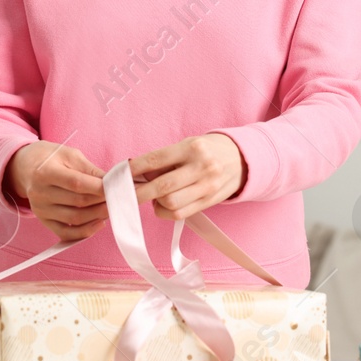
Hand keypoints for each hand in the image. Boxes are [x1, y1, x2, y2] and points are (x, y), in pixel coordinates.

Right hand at [6, 140, 109, 241]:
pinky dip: (85, 232)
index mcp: (45, 172)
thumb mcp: (70, 155)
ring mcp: (40, 209)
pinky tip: (98, 223)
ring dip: (98, 216)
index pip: (76, 183)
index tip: (117, 187)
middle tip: (119, 198)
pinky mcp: (43, 220)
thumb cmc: (51, 158)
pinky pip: (66, 233)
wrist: (26, 166)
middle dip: (102, 201)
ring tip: (111, 208)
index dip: (99, 187)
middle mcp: (40, 193)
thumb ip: (90, 170)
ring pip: (75, 219)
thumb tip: (112, 182)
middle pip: (78, 203)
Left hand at [130, 133, 246, 221]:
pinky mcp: (209, 202)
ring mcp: (207, 187)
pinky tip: (164, 203)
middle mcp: (201, 167)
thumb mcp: (187, 146)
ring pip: (170, 203)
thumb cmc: (205, 151)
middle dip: (138, 193)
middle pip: (162, 186)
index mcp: (192, 148)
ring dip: (155, 202)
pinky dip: (165, 211)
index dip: (135, 169)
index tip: (120, 174)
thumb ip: (164, 160)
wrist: (240, 159)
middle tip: (122, 195)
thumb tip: (135, 175)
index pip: (157, 160)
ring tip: (154, 195)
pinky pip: (179, 214)